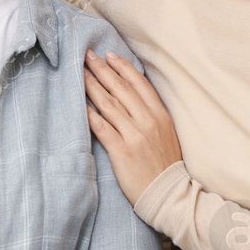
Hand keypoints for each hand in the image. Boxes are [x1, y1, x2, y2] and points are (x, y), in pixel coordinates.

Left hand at [84, 48, 181, 206]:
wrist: (170, 194)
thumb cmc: (166, 166)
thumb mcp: (166, 134)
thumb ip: (152, 115)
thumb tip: (133, 98)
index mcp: (160, 115)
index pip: (139, 84)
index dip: (123, 67)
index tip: (109, 55)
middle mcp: (148, 121)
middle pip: (121, 89)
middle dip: (102, 70)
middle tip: (87, 56)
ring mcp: (135, 135)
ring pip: (109, 104)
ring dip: (92, 86)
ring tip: (79, 73)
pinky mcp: (122, 151)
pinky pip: (102, 127)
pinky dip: (90, 114)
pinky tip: (79, 104)